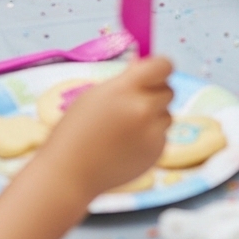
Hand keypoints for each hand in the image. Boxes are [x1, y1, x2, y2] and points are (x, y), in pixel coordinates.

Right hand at [43, 56, 172, 203]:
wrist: (69, 172)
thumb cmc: (75, 130)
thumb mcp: (96, 94)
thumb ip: (125, 81)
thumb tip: (143, 67)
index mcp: (126, 89)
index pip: (163, 66)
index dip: (160, 67)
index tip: (154, 73)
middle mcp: (143, 109)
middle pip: (169, 90)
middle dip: (154, 94)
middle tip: (133, 104)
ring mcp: (152, 133)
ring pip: (167, 115)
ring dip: (153, 117)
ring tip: (126, 129)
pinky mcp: (156, 153)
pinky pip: (161, 136)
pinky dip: (150, 138)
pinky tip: (127, 145)